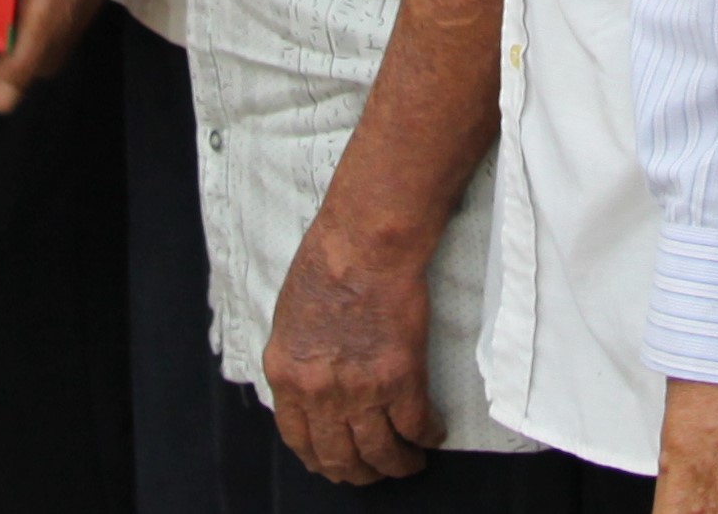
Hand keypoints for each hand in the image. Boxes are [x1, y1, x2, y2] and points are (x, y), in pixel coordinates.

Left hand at [263, 209, 442, 483]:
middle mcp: (321, 391)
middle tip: (372, 471)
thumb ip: (298, 363)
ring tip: (407, 461)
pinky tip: (430, 434)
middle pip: (340, 456)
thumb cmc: (323, 267)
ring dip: (397, 464)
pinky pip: (417, 429)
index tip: (332, 463)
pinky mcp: (402, 381)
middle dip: (358, 472)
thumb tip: (311, 395)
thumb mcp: (289, 320)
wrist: (362, 245)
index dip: (318, 458)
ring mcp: (362, 390)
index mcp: (287, 373)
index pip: (297, 438)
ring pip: (381, 454)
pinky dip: (427, 438)